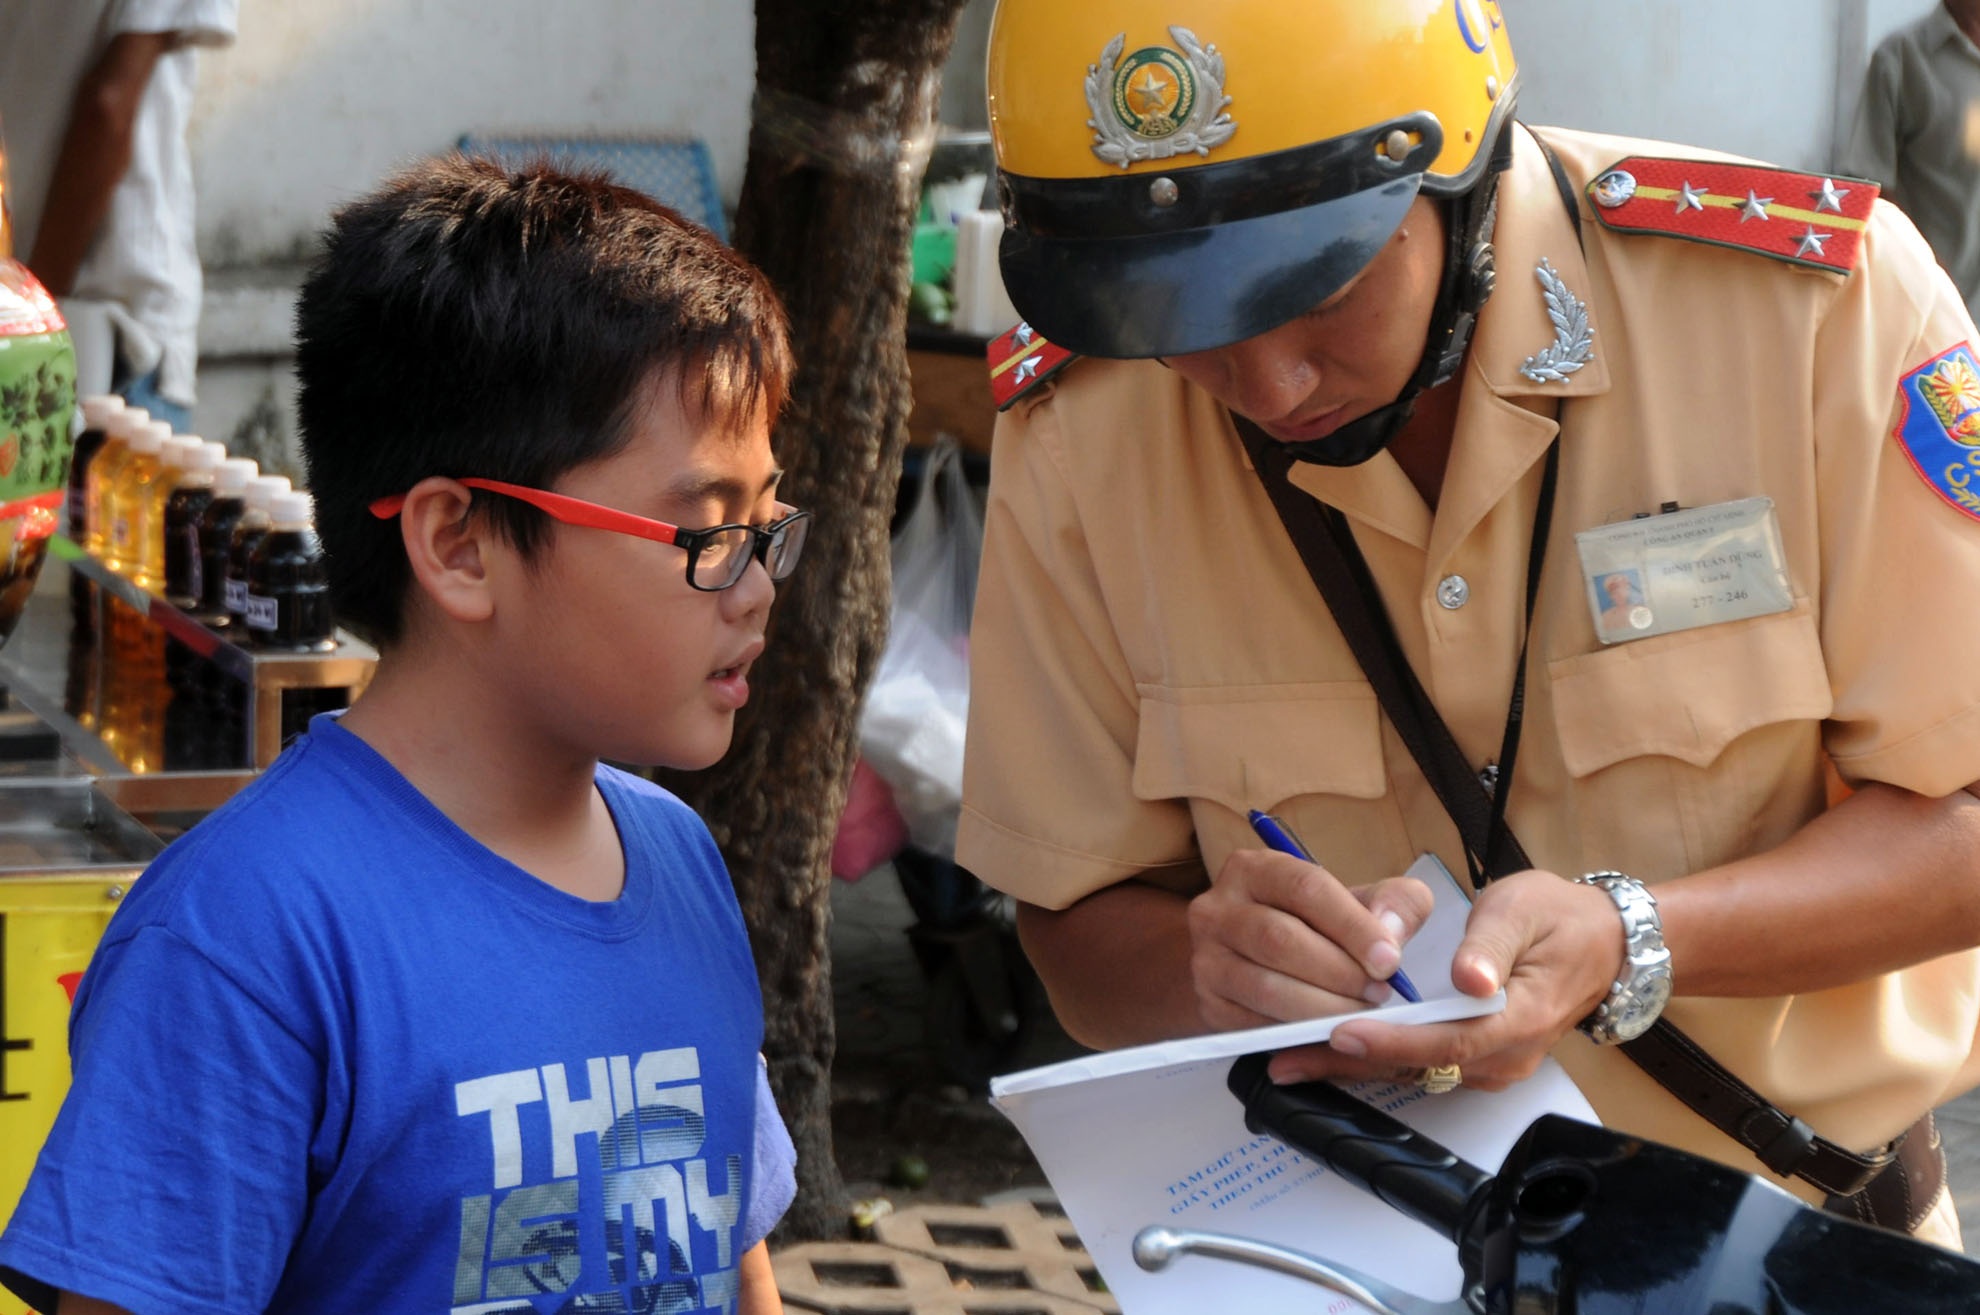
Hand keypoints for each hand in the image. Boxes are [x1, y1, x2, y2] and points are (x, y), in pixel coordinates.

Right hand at [1187, 847, 1434, 1030]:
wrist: (1261, 959)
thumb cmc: (1319, 925)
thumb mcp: (1360, 901)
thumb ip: (1394, 903)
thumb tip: (1390, 932)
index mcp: (1253, 869)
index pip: (1305, 888)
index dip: (1352, 925)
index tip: (1390, 960)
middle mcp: (1216, 908)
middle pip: (1280, 939)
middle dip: (1339, 972)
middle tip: (1379, 993)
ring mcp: (1205, 958)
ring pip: (1265, 987)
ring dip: (1322, 1007)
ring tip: (1359, 1012)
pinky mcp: (1208, 1003)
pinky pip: (1254, 1024)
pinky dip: (1297, 1033)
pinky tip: (1326, 1029)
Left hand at [1265, 870, 1625, 1091]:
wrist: (1601, 944)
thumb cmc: (1557, 917)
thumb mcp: (1522, 909)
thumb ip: (1490, 945)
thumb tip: (1468, 979)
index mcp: (1521, 1016)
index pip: (1449, 1038)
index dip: (1392, 1039)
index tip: (1340, 1031)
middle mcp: (1507, 1054)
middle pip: (1421, 1063)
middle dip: (1351, 1062)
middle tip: (1286, 1057)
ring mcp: (1494, 1064)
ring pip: (1416, 1069)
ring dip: (1355, 1064)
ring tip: (1291, 1058)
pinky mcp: (1479, 1061)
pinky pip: (1423, 1064)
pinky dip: (1376, 1057)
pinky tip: (1330, 1051)